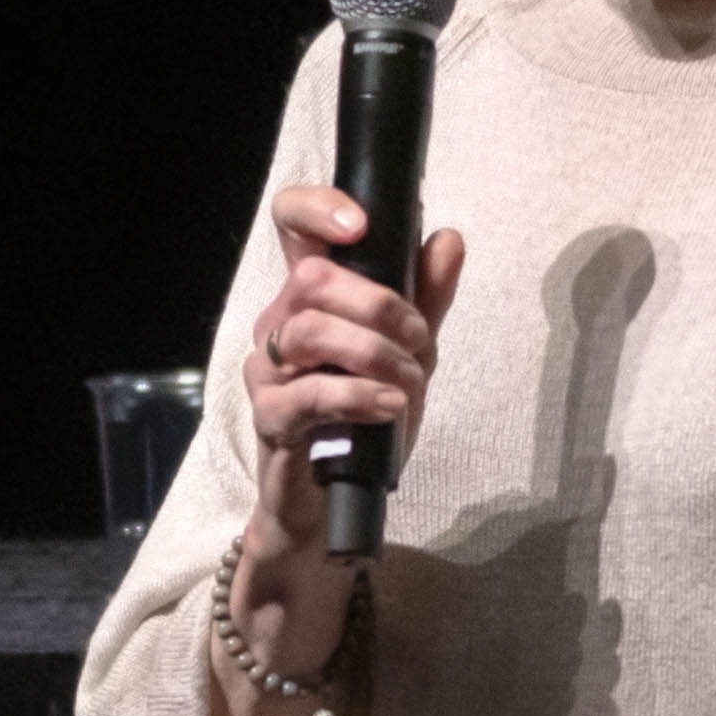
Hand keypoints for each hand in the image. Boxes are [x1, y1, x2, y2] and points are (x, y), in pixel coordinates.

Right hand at [226, 187, 463, 680]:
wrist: (334, 508)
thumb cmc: (364, 425)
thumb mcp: (409, 357)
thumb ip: (425, 300)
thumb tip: (447, 238)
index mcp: (307, 298)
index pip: (290, 223)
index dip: (317, 207)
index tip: (362, 226)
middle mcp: (278, 327)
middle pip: (309, 279)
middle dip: (378, 303)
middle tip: (417, 339)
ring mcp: (268, 375)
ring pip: (308, 331)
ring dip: (377, 354)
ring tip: (410, 385)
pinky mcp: (271, 423)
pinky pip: (308, 395)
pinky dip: (359, 395)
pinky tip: (391, 407)